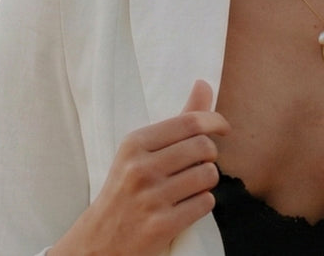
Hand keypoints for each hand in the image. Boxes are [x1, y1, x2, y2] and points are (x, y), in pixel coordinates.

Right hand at [50, 80, 229, 255]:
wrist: (99, 241)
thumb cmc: (126, 188)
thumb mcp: (142, 151)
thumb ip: (178, 119)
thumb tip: (204, 84)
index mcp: (134, 143)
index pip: (190, 122)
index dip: (215, 121)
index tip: (223, 128)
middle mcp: (140, 169)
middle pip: (204, 147)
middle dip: (210, 155)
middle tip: (200, 163)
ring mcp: (150, 199)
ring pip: (208, 176)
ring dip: (207, 181)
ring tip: (191, 186)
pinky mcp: (161, 226)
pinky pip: (205, 203)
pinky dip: (202, 203)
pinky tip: (186, 206)